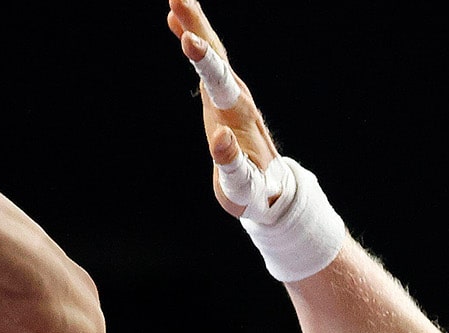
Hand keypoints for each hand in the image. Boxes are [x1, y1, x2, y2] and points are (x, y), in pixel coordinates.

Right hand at [166, 0, 283, 217]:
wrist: (271, 188)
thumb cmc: (256, 192)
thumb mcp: (244, 186)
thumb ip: (233, 166)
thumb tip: (220, 139)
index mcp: (239, 117)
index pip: (220, 82)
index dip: (204, 61)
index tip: (189, 40)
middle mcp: (236, 99)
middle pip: (216, 57)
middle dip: (198, 28)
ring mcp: (229, 96)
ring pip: (214, 54)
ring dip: (196, 25)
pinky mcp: (222, 98)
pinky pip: (208, 64)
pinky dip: (193, 41)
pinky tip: (176, 23)